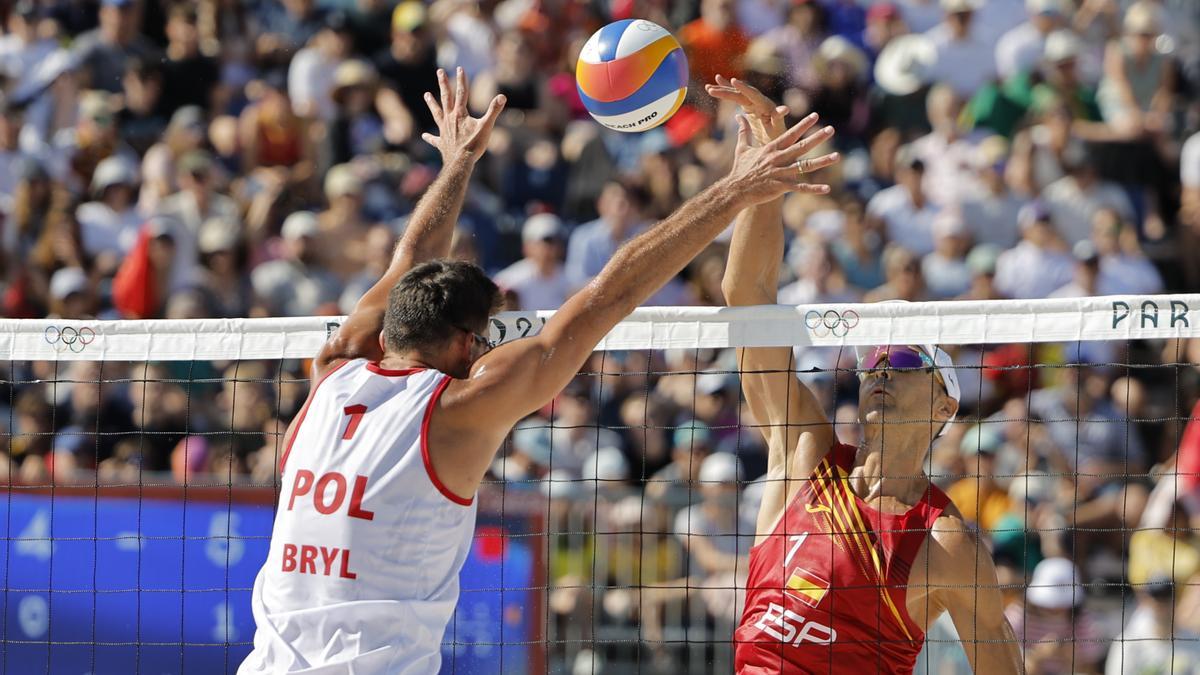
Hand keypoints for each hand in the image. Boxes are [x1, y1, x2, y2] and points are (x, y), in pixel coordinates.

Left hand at [422, 67, 505, 163]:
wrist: (461, 163)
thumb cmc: (474, 145)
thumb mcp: (487, 126)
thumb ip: (494, 110)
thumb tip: (502, 96)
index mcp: (460, 114)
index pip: (461, 93)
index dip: (461, 80)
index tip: (460, 68)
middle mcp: (449, 119)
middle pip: (445, 98)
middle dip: (443, 84)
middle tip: (439, 71)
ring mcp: (444, 130)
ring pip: (436, 113)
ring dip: (431, 103)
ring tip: (426, 94)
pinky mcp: (441, 142)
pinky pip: (434, 139)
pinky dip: (429, 137)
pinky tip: (424, 136)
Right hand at [706, 75, 788, 143]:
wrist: (778, 143)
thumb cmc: (779, 138)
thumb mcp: (779, 129)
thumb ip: (779, 118)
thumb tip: (785, 109)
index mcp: (766, 106)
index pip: (753, 94)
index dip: (744, 88)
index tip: (734, 80)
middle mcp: (759, 102)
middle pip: (740, 94)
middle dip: (726, 90)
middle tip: (711, 88)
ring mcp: (754, 104)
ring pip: (736, 94)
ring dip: (723, 90)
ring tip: (708, 86)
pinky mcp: (749, 108)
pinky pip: (735, 99)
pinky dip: (726, 94)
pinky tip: (715, 89)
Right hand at [722, 112, 838, 205]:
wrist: (735, 190)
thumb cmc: (739, 170)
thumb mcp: (741, 148)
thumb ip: (743, 131)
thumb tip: (738, 116)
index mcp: (770, 149)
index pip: (790, 134)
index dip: (803, 125)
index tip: (816, 116)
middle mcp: (777, 159)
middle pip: (801, 146)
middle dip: (817, 138)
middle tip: (831, 129)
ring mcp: (779, 173)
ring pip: (804, 166)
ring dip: (822, 161)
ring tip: (837, 156)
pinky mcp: (780, 187)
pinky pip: (800, 188)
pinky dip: (814, 189)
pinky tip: (827, 188)